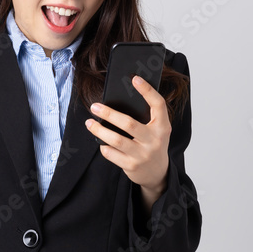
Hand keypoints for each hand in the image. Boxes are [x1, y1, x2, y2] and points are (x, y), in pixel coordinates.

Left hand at [85, 75, 170, 198]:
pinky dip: (104, 146)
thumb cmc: (152, 144)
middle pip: (129, 123)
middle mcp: (155, 140)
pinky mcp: (132, 166)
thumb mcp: (156, 130)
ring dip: (99, 130)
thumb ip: (146, 118)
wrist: (157, 173)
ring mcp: (143, 154)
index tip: (135, 79)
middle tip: (95, 106)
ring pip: (116, 140)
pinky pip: (112, 154)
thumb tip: (118, 101)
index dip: (147, 90)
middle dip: (109, 113)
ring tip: (89, 122)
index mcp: (163, 127)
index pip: (158, 104)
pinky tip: (100, 141)